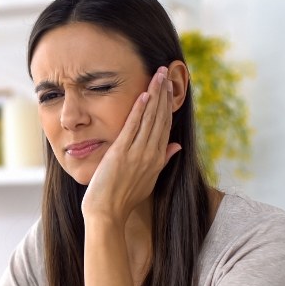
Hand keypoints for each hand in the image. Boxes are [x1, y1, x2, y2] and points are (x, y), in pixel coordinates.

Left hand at [81, 66, 180, 223]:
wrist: (107, 213)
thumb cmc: (123, 200)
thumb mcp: (148, 181)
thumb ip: (162, 161)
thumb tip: (177, 146)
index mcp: (157, 161)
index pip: (166, 127)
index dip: (168, 106)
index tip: (170, 88)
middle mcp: (151, 156)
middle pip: (160, 119)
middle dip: (164, 94)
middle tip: (166, 72)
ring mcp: (137, 154)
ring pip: (149, 119)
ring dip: (154, 95)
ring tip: (158, 75)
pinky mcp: (121, 153)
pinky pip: (133, 127)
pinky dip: (139, 110)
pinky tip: (144, 94)